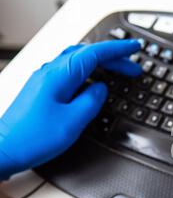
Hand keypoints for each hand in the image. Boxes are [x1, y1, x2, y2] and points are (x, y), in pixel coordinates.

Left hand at [0, 40, 141, 179]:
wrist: (6, 148)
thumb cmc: (33, 137)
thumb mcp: (73, 121)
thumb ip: (92, 101)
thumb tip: (101, 88)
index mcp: (59, 75)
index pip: (95, 53)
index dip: (118, 50)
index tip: (134, 48)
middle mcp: (50, 72)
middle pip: (87, 54)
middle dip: (113, 58)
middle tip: (133, 66)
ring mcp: (45, 79)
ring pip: (79, 62)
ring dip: (101, 64)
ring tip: (119, 72)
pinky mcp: (43, 89)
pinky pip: (71, 72)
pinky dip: (89, 72)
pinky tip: (96, 82)